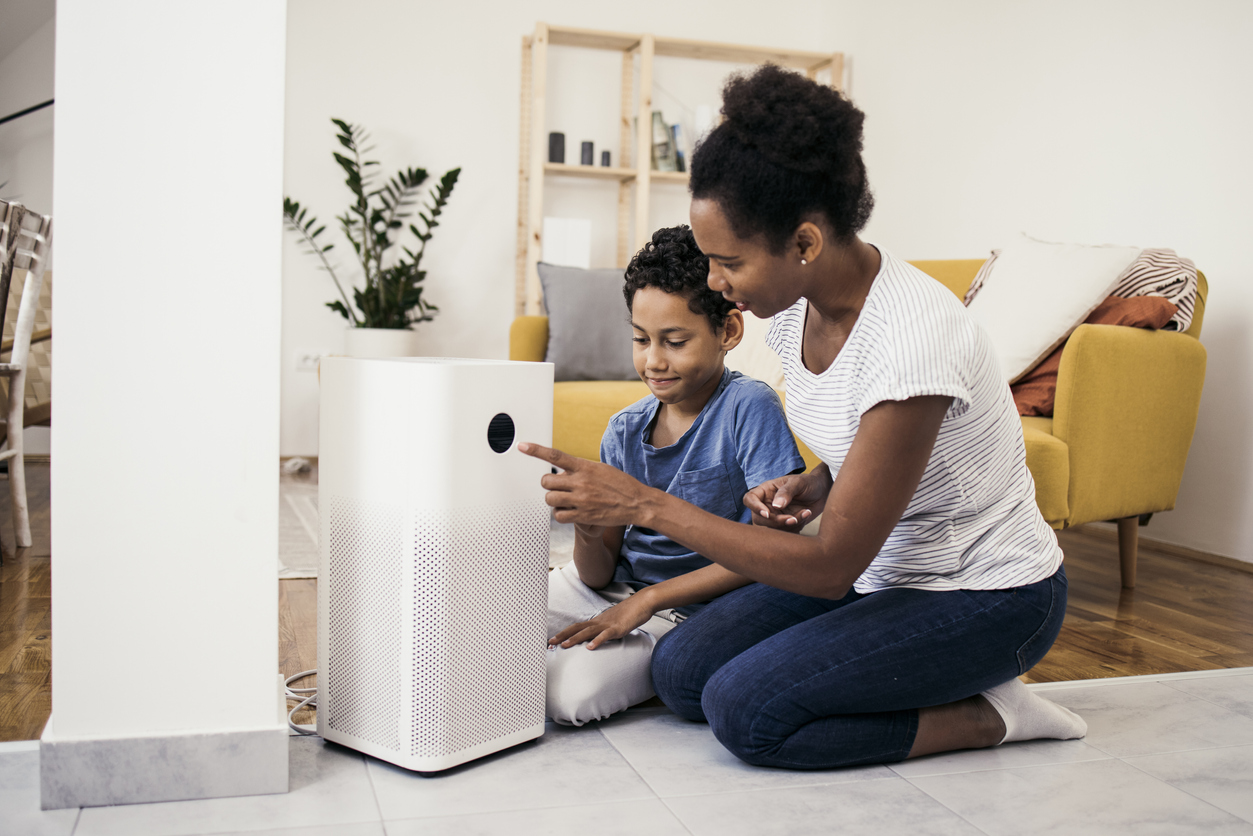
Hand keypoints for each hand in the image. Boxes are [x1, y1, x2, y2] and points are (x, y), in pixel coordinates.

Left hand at [519, 442, 657, 526]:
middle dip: (549, 485)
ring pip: (550, 499)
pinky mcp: (583, 515)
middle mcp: (580, 482)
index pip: (555, 456)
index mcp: (584, 467)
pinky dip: (560, 514)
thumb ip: (582, 468)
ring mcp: (581, 499)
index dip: (536, 450)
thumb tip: (565, 468)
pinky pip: (559, 515)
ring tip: (565, 500)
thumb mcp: (601, 469)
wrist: (637, 502)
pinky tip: (569, 512)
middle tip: (559, 487)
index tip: (522, 446)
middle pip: (546, 481)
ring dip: (553, 500)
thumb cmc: (620, 485)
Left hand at [549, 594, 655, 650]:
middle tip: (550, 642)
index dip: (565, 633)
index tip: (553, 639)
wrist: (643, 602)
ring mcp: (608, 624)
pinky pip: (606, 635)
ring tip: (564, 646)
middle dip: (563, 635)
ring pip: (588, 631)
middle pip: (577, 628)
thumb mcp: (614, 623)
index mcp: (598, 621)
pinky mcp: (618, 628)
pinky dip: (597, 641)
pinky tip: (590, 648)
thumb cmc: (630, 613)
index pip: (577, 627)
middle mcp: (600, 621)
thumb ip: (605, 630)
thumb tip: (598, 638)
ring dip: (575, 639)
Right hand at [744, 470, 830, 529]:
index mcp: (766, 491)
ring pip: (771, 529)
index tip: (768, 514)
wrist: (823, 492)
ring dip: (788, 526)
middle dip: (776, 522)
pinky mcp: (784, 526)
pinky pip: (784, 534)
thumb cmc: (809, 482)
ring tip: (804, 513)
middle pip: (759, 519)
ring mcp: (775, 516)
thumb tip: (776, 506)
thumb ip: (787, 492)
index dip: (755, 508)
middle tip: (792, 518)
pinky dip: (796, 528)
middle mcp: (767, 504)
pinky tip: (805, 515)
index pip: (750, 499)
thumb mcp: (798, 483)